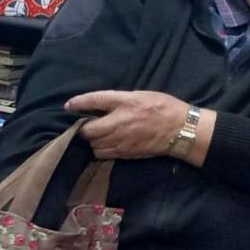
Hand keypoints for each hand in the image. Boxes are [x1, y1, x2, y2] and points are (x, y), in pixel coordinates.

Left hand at [65, 90, 189, 159]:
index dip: (79, 103)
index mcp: (126, 102)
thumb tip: (98, 105)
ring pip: (93, 144)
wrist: (180, 129)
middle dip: (85, 128)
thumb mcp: (140, 96)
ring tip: (98, 135)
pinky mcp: (124, 152)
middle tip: (88, 125)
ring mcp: (121, 140)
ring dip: (92, 140)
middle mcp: (120, 122)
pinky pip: (102, 153)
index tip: (68, 105)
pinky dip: (100, 149)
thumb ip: (119, 101)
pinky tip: (105, 143)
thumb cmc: (162, 108)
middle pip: (89, 130)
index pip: (96, 100)